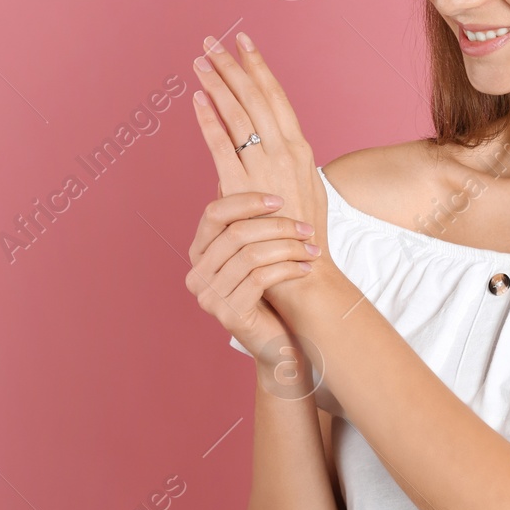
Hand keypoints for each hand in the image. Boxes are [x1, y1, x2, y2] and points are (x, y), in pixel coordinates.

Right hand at [184, 188, 316, 359]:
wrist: (283, 339)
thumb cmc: (273, 290)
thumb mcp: (261, 251)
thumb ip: (251, 219)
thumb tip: (257, 170)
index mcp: (199, 253)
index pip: (214, 213)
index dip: (247, 201)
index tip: (280, 199)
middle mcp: (197, 274)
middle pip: (235, 233)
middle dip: (276, 226)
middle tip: (306, 228)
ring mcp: (209, 297)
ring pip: (250, 255)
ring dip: (288, 248)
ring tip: (312, 249)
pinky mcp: (228, 314)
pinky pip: (260, 278)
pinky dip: (288, 269)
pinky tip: (306, 268)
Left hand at [190, 30, 329, 308]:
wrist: (303, 268)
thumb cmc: (303, 233)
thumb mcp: (306, 187)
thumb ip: (284, 164)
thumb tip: (262, 148)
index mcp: (301, 148)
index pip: (277, 97)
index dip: (259, 68)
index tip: (245, 45)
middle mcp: (286, 150)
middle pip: (256, 96)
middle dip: (234, 65)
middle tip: (214, 41)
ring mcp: (265, 167)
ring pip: (238, 113)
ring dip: (218, 84)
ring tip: (201, 61)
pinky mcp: (243, 185)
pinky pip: (221, 144)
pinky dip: (208, 119)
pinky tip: (197, 99)